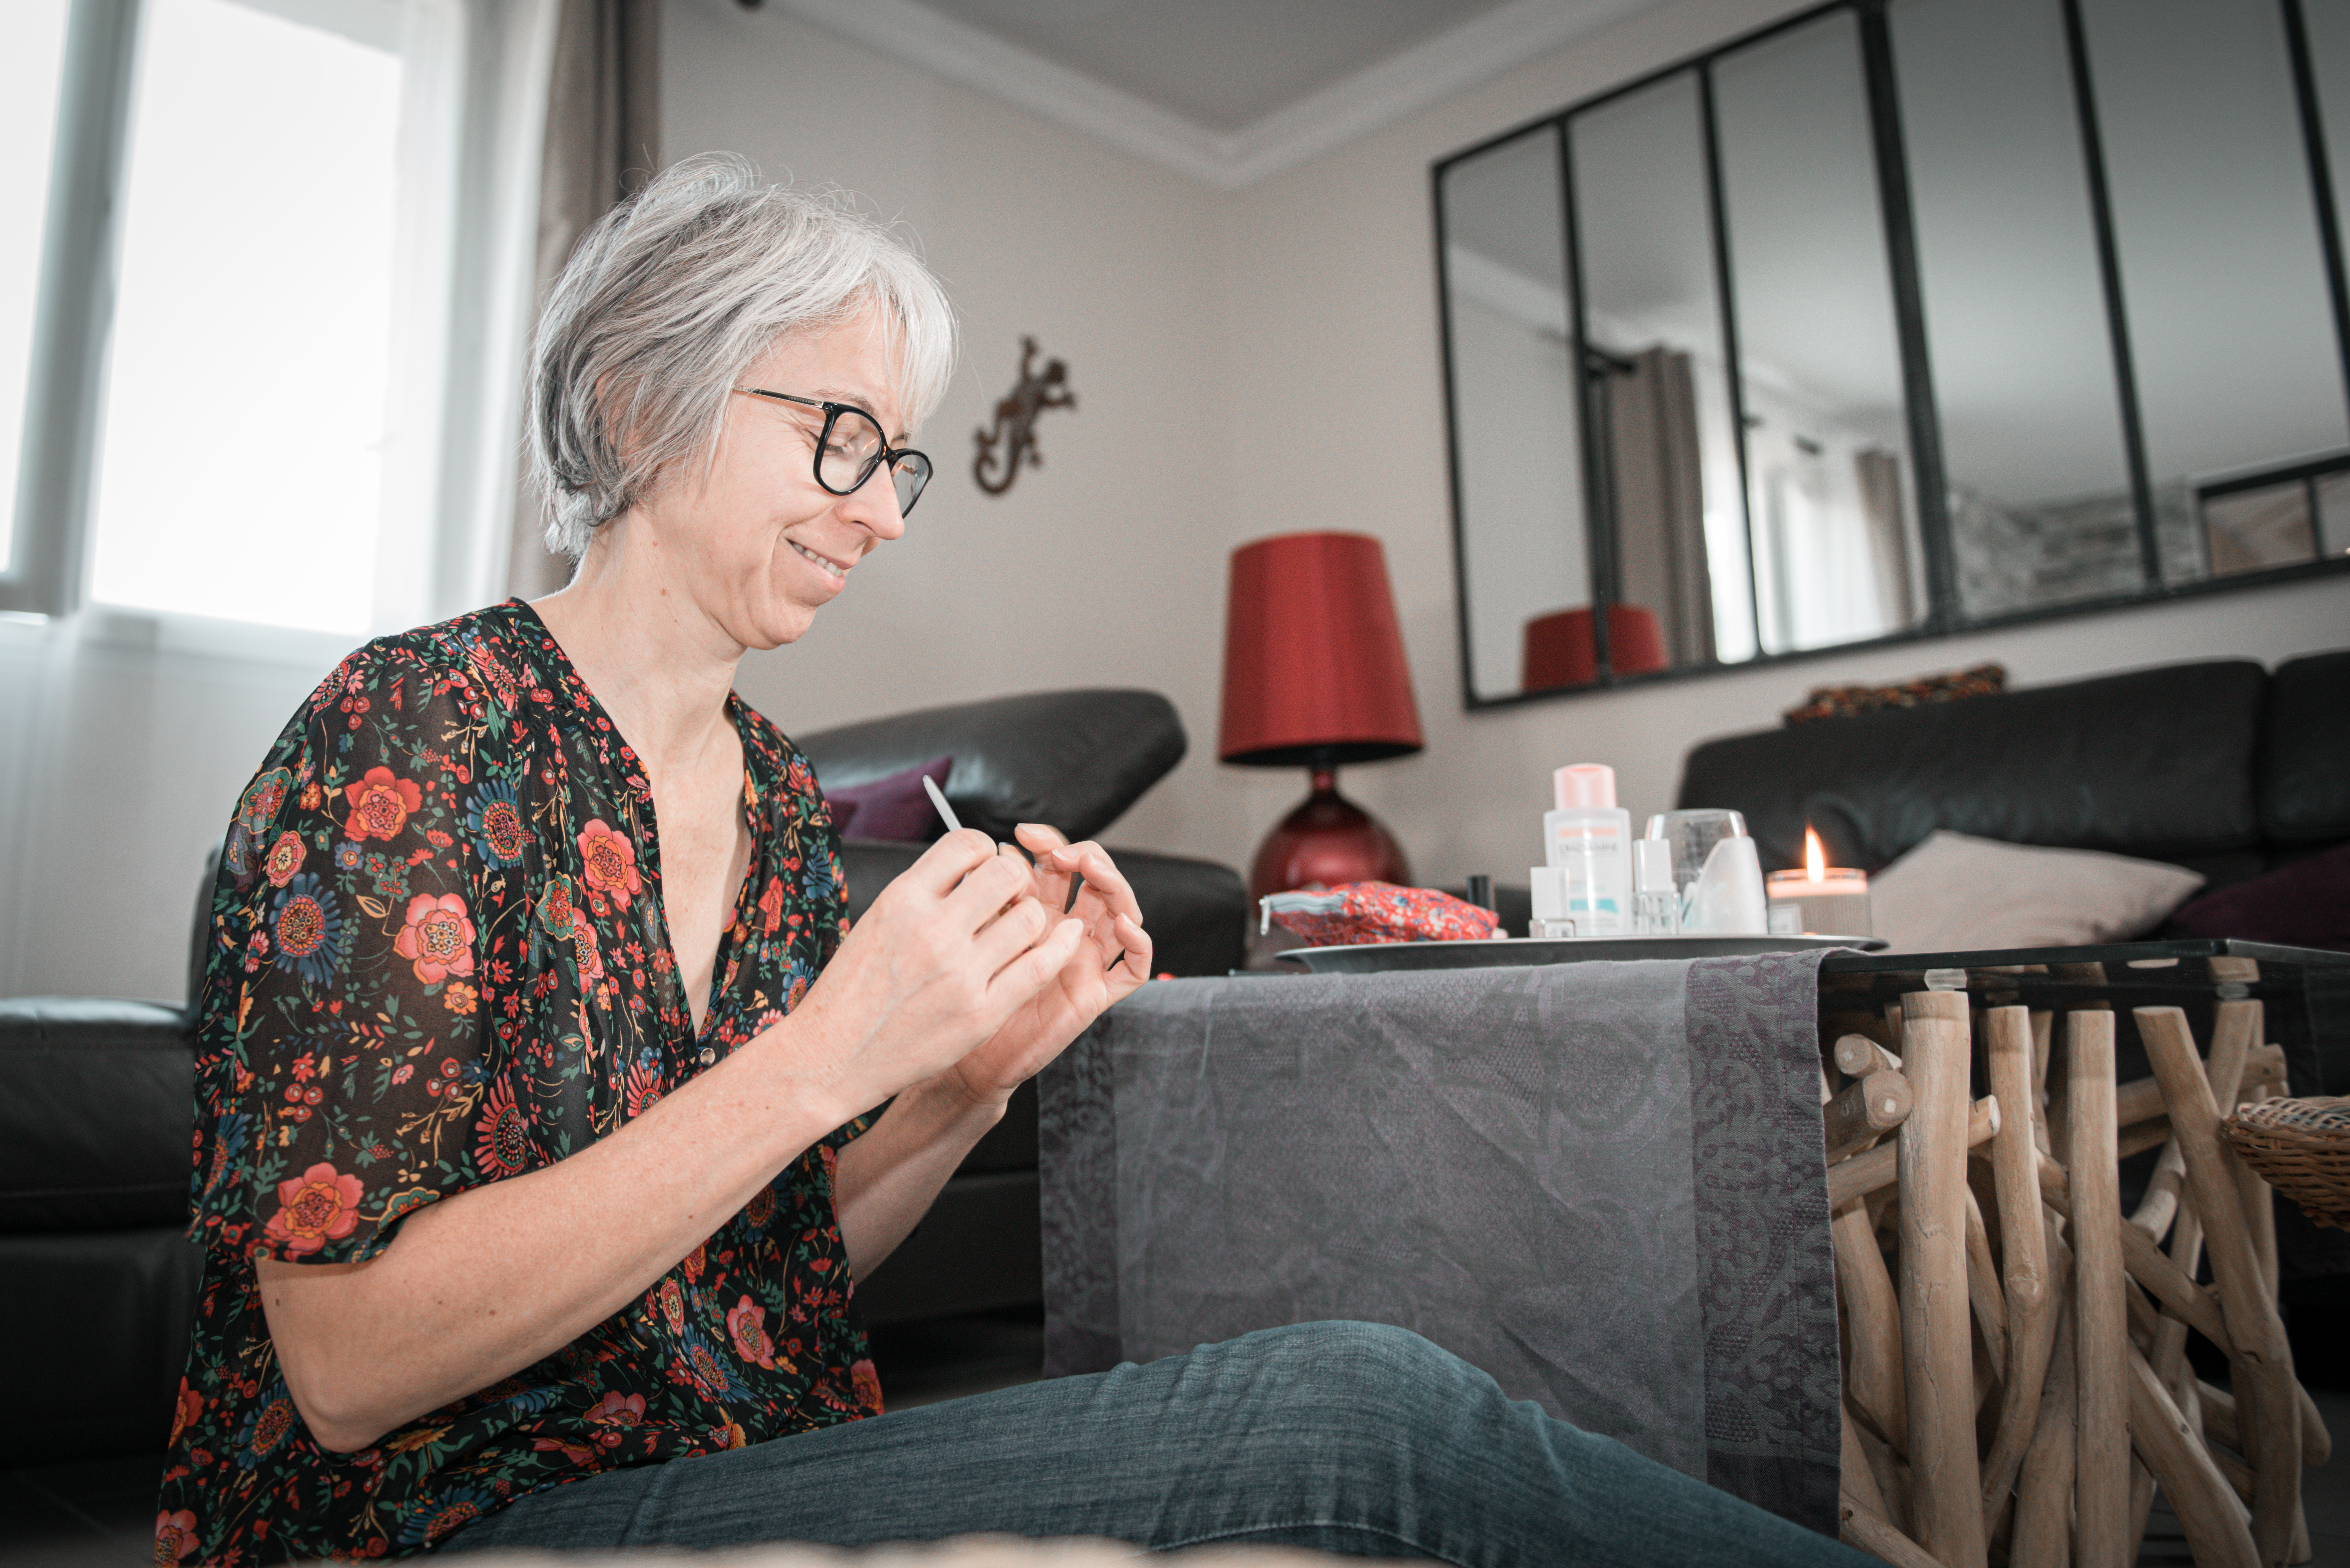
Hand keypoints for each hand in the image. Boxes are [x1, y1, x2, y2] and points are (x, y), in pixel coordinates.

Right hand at [786, 828, 1089, 1117]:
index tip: (983, 868)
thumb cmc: (852, 989)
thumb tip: (972, 866)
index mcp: (902, 899)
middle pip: (1007, 874)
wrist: (832, 1056)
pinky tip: (1069, 938)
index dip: (985, 850)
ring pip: (1031, 918)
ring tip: (1020, 929)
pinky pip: (1039, 967)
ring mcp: (959, 974)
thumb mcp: (878, 921)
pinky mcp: (981, 1014)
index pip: (966, 843)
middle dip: (1015, 880)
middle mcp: (932, 930)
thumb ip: (925, 893)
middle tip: (1009, 898)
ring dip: (1032, 917)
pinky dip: (1061, 947)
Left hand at [933, 825, 1151, 1107]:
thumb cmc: (962, 997)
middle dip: (1083, 856)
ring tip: (1093, 871)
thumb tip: (1000, 851)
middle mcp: (1068, 930)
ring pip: (1120, 911)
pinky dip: (1138, 943)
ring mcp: (1086, 960)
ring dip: (1113, 884)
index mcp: (1039, 912)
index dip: (1047, 843)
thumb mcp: (975, 935)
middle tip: (1059, 853)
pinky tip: (1123, 925)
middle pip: (1095, 880)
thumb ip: (993, 898)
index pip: (1058, 864)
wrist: (966, 1057)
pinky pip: (1133, 969)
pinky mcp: (1097, 994)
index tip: (1021, 835)